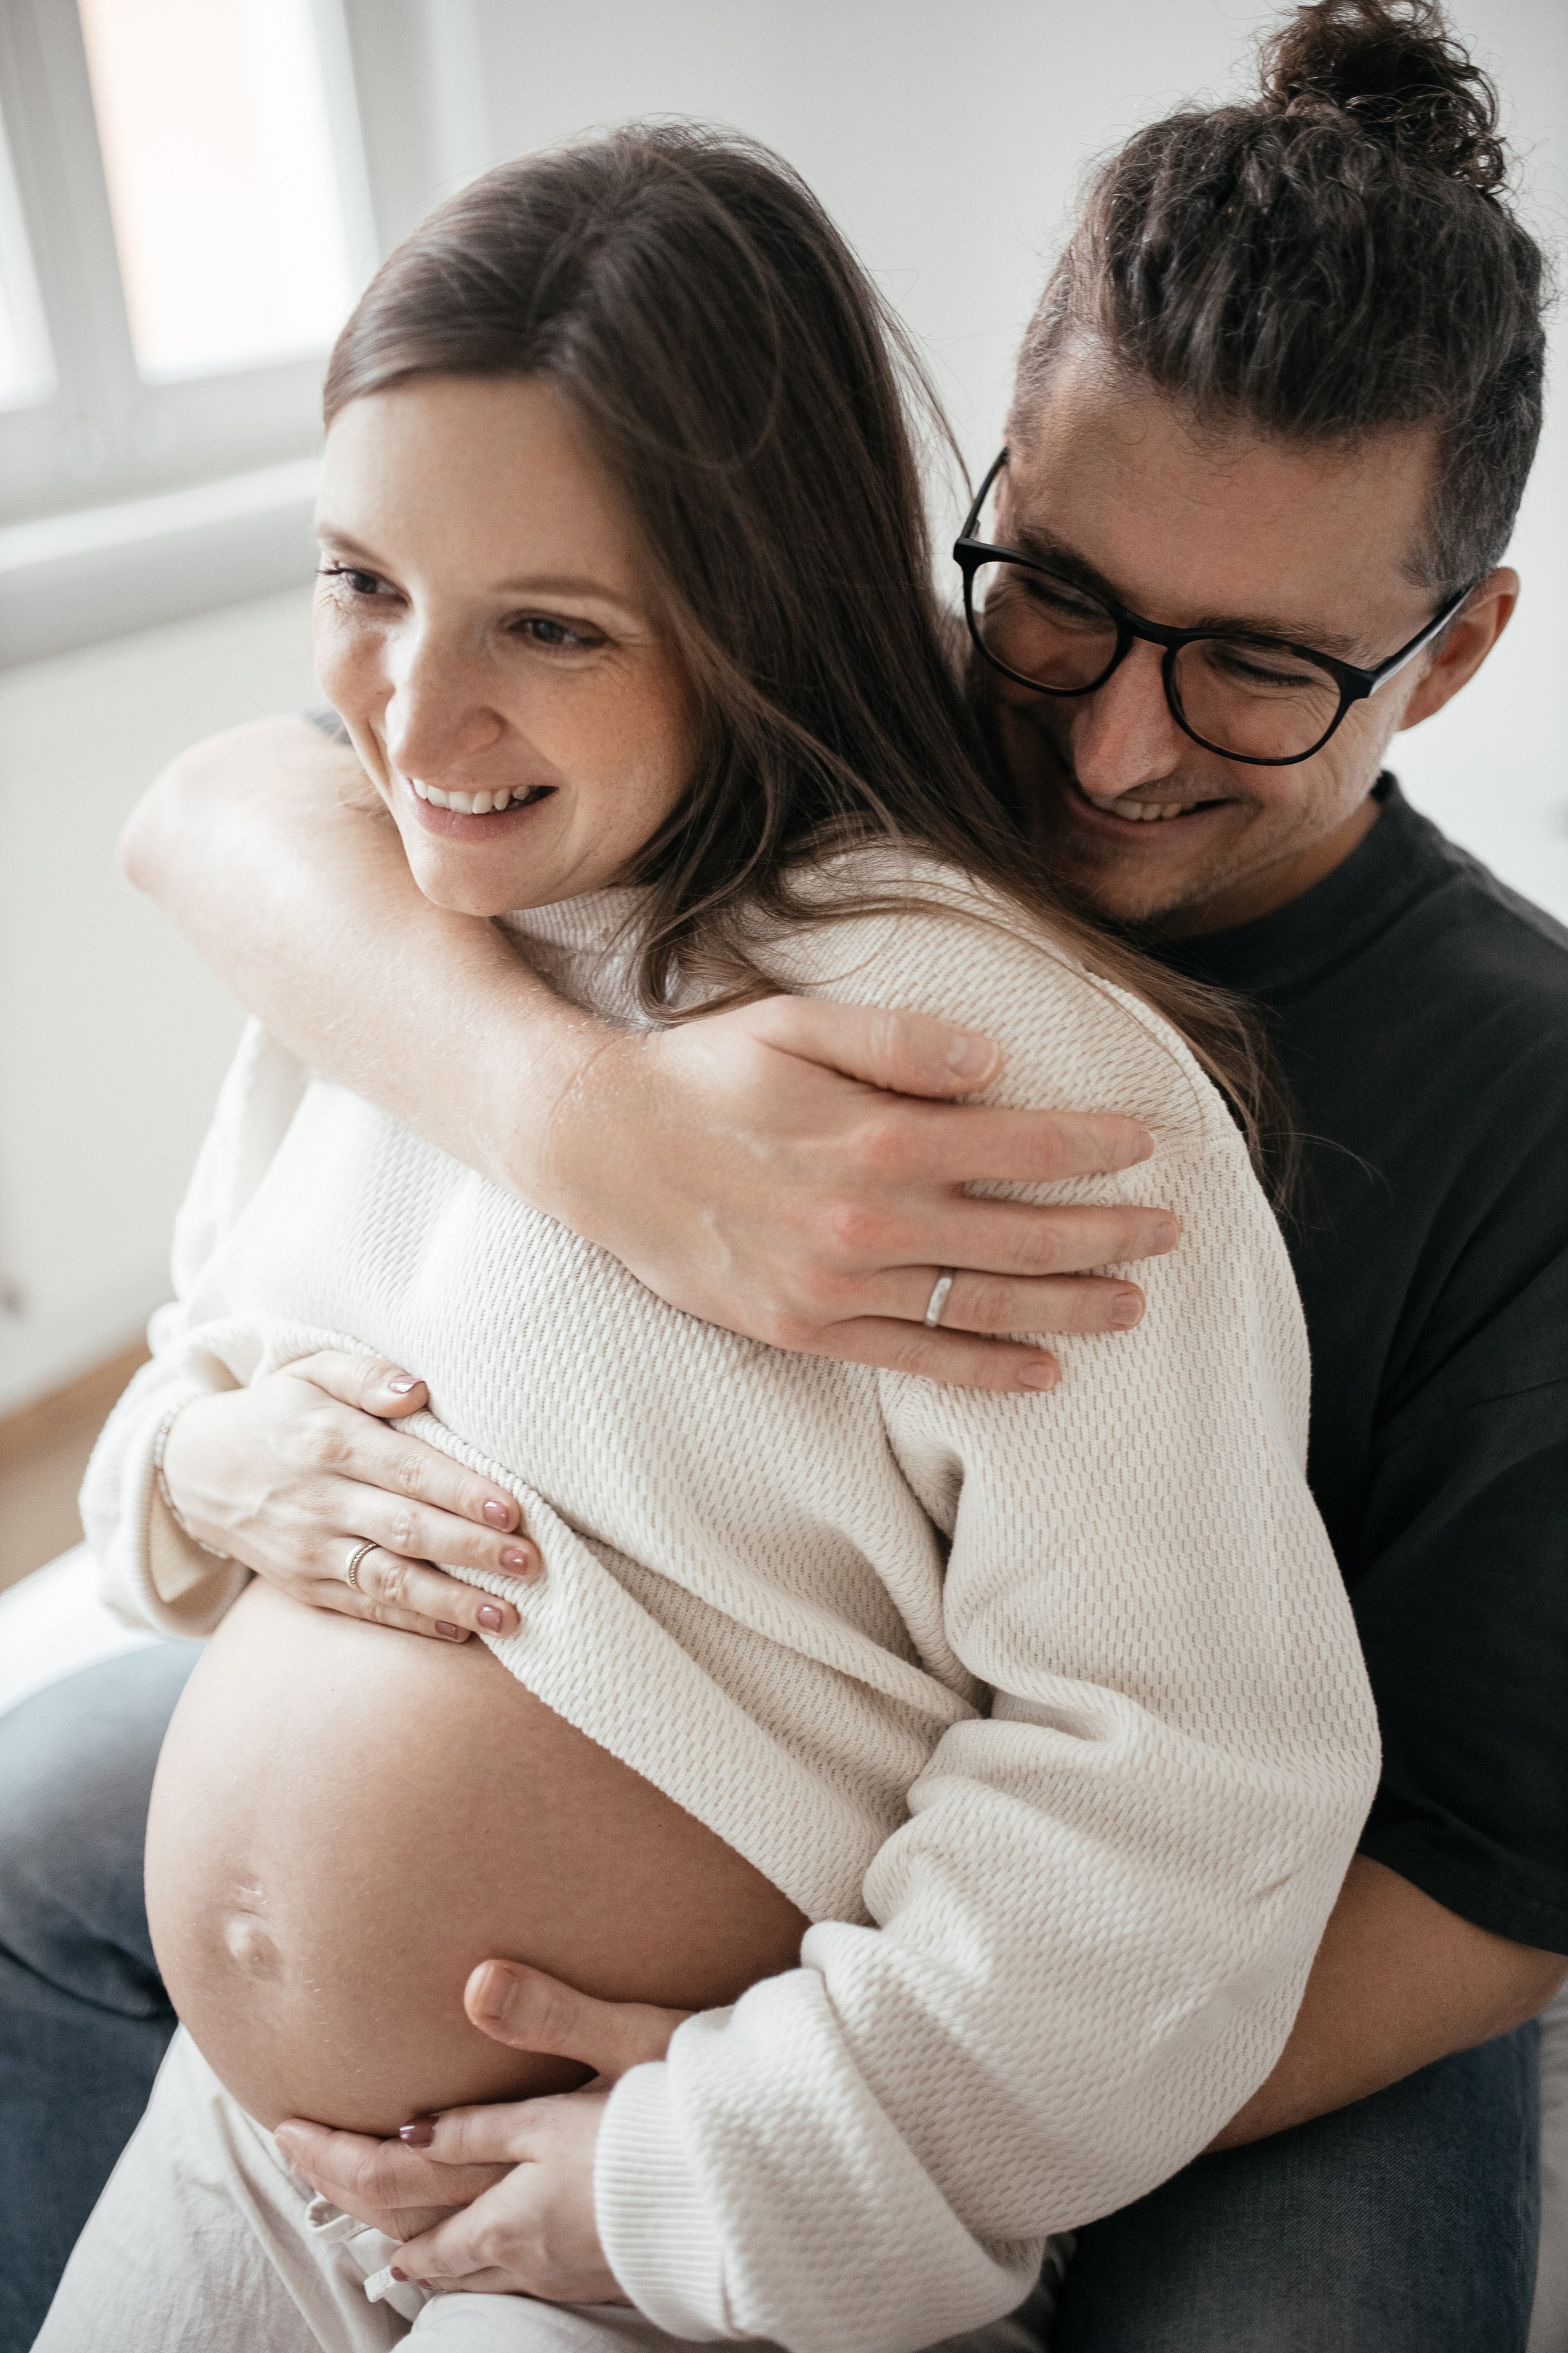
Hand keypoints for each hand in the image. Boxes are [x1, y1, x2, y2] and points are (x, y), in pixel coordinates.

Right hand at [160, 1352, 537, 1641]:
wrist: (195, 1469)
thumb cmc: (278, 1412)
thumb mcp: (311, 1371)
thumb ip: (367, 1376)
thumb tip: (418, 1390)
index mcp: (330, 1440)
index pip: (408, 1470)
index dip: (460, 1491)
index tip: (512, 1510)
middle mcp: (319, 1499)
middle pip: (407, 1529)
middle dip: (472, 1550)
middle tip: (529, 1564)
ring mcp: (309, 1549)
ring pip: (389, 1580)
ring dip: (451, 1600)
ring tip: (509, 1616)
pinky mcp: (302, 1587)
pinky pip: (363, 1608)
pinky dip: (411, 1622)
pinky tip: (460, 1629)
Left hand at [276, 1959, 687, 2302]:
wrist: (767, 2198)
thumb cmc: (707, 2109)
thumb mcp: (633, 2043)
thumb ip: (549, 2016)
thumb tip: (475, 1984)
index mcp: (527, 2162)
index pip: (405, 2161)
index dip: (342, 2148)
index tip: (291, 2127)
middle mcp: (525, 2222)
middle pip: (413, 2215)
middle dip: (349, 2192)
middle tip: (299, 2164)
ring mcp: (555, 2259)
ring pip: (452, 2259)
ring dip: (398, 2239)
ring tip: (367, 2237)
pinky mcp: (584, 2274)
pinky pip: (492, 2281)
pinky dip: (453, 2269)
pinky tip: (457, 2268)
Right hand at [542, 996, 1179, 1393]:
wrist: (598, 1150)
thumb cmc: (703, 1072)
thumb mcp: (795, 1022)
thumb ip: (899, 1039)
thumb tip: (997, 1060)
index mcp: (875, 1135)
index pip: (1019, 1141)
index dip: (1093, 1144)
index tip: (1146, 1143)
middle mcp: (868, 1219)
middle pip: (1021, 1232)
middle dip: (1108, 1233)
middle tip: (1169, 1232)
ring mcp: (838, 1284)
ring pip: (983, 1303)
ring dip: (1070, 1306)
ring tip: (1134, 1304)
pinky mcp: (807, 1329)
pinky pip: (916, 1356)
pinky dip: (987, 1367)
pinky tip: (1044, 1370)